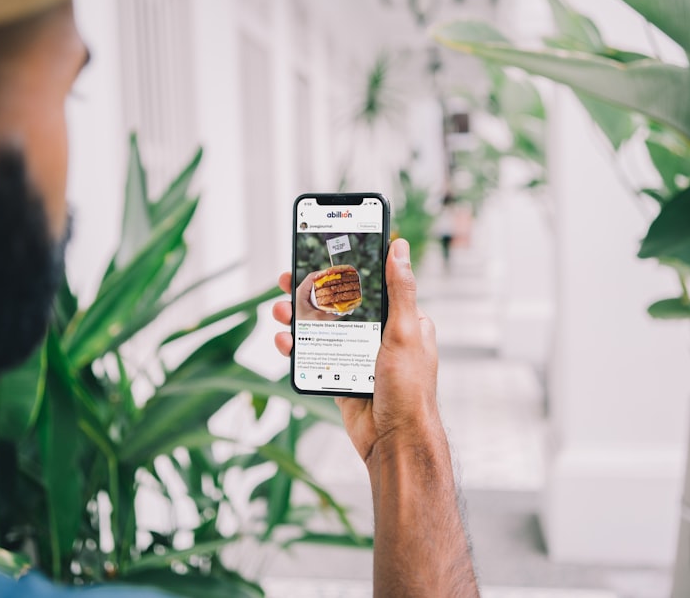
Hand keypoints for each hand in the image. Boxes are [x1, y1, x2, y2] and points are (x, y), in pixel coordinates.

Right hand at [273, 238, 440, 462]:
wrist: (395, 442)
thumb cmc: (410, 390)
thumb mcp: (406, 332)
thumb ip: (399, 290)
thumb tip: (400, 248)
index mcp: (402, 320)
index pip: (370, 285)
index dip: (344, 270)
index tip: (320, 257)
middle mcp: (380, 336)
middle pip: (340, 305)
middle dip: (311, 293)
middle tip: (286, 282)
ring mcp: (359, 357)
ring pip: (324, 330)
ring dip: (299, 319)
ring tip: (279, 311)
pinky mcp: (342, 377)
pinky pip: (316, 357)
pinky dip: (298, 348)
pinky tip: (284, 341)